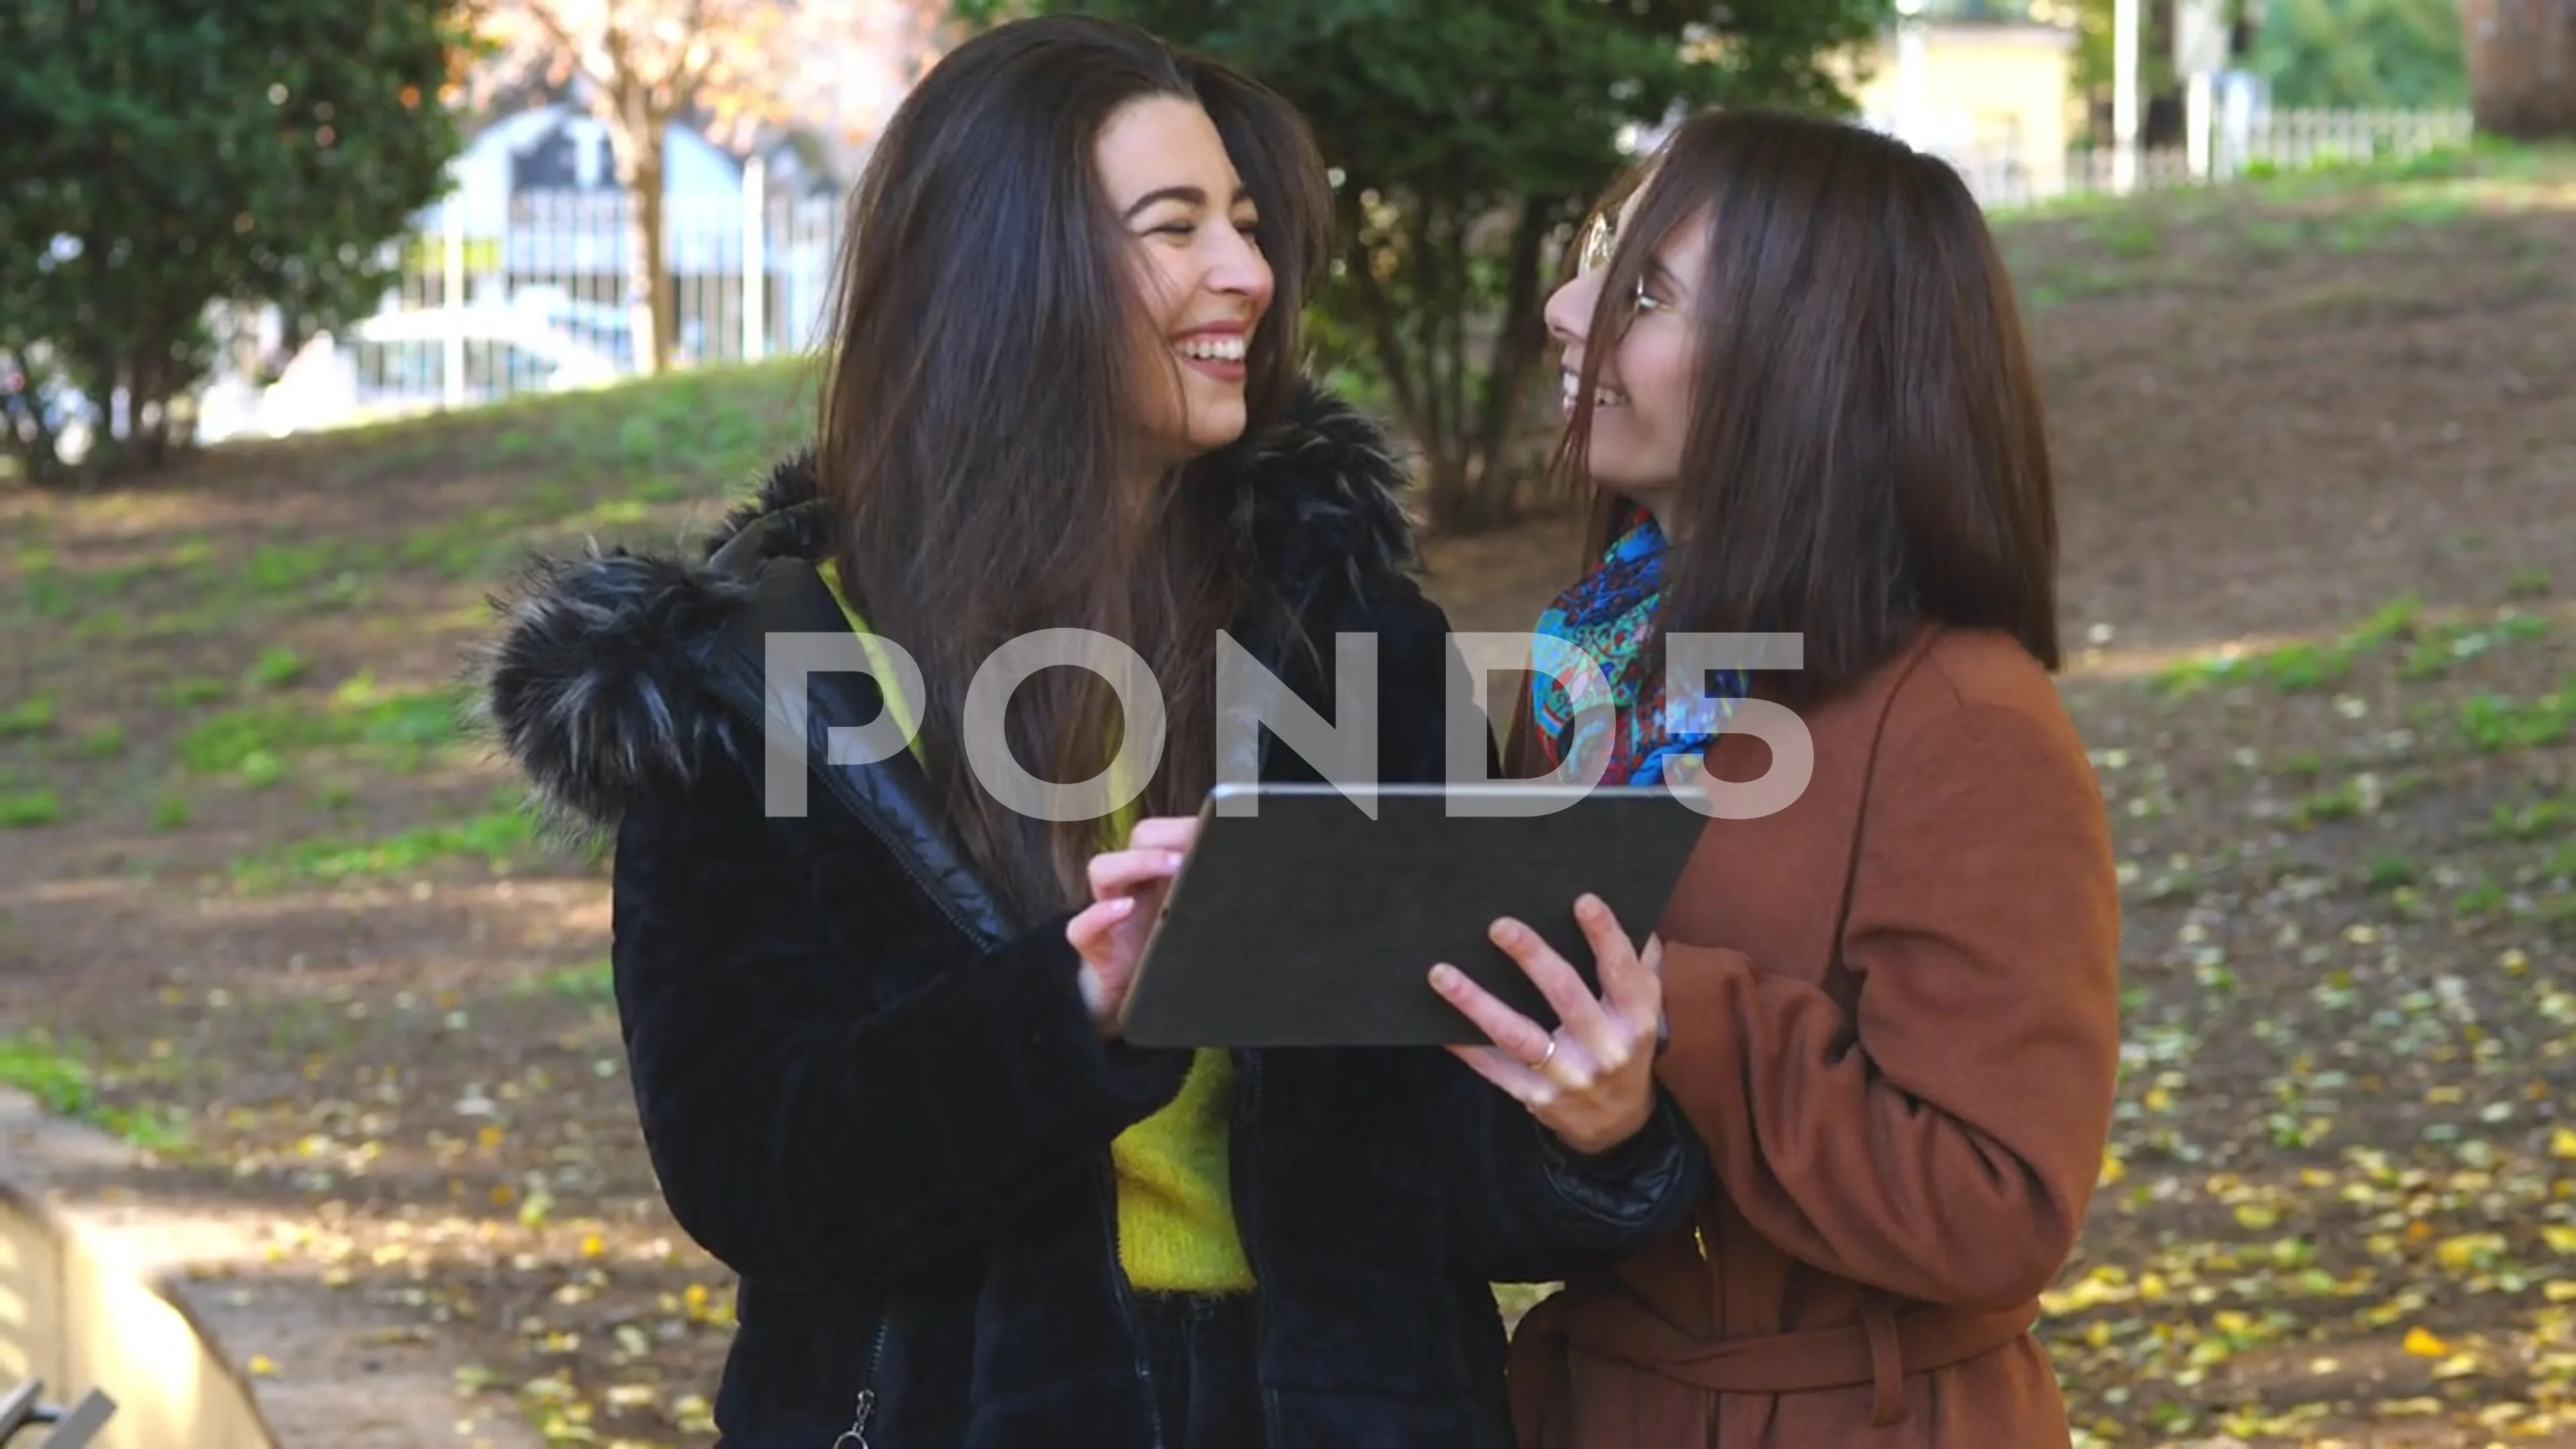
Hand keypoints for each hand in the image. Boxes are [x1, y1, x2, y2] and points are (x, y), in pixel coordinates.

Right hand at [1066, 816, 1199, 1036]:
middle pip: (1140, 839)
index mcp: (1160, 873)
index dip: (1189, 825)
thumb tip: (1261, 883)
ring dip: (1138, 863)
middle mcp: (1134, 884)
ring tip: (1172, 866)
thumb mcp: (1196, 923)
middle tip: (1198, 847)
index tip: (1217, 827)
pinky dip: (1100, 915)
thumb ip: (1214, 900)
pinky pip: (1082, 925)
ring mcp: (1109, 911)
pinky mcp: (1093, 944)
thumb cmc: (1169, 953)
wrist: (1131, 1002)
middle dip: (1169, 836)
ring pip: (1103, 869)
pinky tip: (1124, 909)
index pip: (1168, 831)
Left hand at [1428, 894, 1664, 1156]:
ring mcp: (1568, 1076)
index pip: (1622, 971)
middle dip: (1532, 957)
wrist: (1617, 1123)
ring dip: (1476, 1002)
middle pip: (1566, 995)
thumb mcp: (1644, 1009)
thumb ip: (1637, 962)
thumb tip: (1632, 907)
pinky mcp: (1536, 1098)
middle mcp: (1605, 1048)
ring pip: (1518, 1035)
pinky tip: (1437, 1024)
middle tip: (1499, 926)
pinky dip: (1465, 1046)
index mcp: (1636, 1018)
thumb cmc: (1624, 1045)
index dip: (1605, 935)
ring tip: (1442, 973)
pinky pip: (1494, 1068)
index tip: (1582, 900)